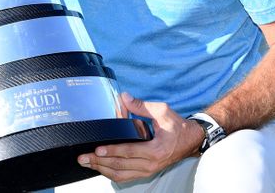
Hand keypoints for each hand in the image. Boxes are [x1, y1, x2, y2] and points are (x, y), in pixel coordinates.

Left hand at [77, 93, 204, 182]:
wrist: (191, 140)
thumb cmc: (177, 126)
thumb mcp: (162, 111)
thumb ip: (141, 106)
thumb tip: (124, 98)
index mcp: (156, 149)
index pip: (129, 152)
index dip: (112, 151)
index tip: (98, 149)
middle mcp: (151, 163)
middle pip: (121, 166)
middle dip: (100, 162)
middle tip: (84, 157)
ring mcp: (148, 170)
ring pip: (121, 174)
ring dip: (102, 169)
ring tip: (88, 163)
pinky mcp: (146, 172)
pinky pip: (126, 177)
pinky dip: (111, 173)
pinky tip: (100, 168)